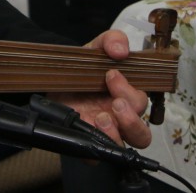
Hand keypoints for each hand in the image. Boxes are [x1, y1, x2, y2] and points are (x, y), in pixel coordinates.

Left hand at [48, 29, 150, 147]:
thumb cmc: (81, 67)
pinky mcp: (87, 140)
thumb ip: (112, 40)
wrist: (52, 77)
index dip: (132, 92)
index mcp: (127, 96)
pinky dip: (96, 147)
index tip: (112, 75)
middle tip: (113, 102)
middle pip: (141, 131)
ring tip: (100, 117)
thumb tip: (121, 49)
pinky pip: (98, 155)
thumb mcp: (95, 48)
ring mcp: (105, 131)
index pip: (143, 102)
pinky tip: (87, 129)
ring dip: (117, 133)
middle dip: (130, 116)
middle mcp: (119, 117)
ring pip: (125, 146)